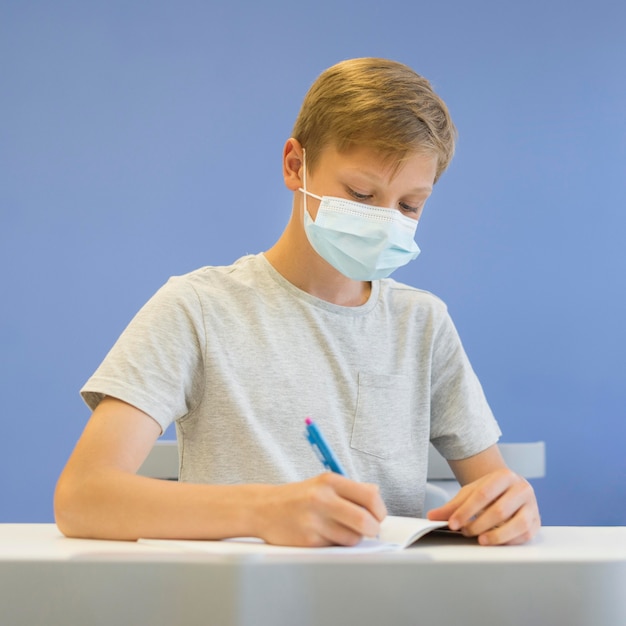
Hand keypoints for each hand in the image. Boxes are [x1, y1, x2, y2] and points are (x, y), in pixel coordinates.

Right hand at [254, 473, 386, 546]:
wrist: (263, 508)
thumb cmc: (299, 497)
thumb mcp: (324, 484)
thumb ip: (352, 489)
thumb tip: (376, 495)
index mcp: (330, 481)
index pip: (369, 497)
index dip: (379, 510)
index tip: (377, 515)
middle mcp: (322, 499)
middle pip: (365, 521)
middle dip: (373, 529)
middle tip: (370, 529)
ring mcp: (314, 521)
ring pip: (352, 538)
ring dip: (352, 538)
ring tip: (339, 530)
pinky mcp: (308, 541)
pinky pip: (335, 548)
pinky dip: (335, 545)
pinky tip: (323, 535)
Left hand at [427, 468, 540, 544]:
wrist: (508, 489)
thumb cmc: (490, 491)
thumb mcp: (470, 492)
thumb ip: (453, 505)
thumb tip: (433, 516)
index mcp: (504, 476)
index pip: (483, 494)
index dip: (466, 511)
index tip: (453, 523)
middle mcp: (521, 488)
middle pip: (499, 510)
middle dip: (479, 524)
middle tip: (465, 531)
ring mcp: (532, 505)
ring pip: (517, 524)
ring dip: (496, 535)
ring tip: (480, 540)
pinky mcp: (536, 522)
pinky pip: (525, 535)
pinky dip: (509, 541)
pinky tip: (495, 542)